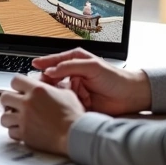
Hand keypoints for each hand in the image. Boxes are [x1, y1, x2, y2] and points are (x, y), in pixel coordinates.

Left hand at [0, 75, 85, 155]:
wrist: (76, 134)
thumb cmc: (74, 115)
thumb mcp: (66, 94)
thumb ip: (53, 88)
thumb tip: (49, 85)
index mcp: (37, 90)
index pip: (15, 80)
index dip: (17, 85)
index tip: (19, 90)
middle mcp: (28, 103)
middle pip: (4, 97)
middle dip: (8, 101)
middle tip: (14, 105)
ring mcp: (24, 119)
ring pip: (4, 117)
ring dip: (9, 118)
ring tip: (16, 119)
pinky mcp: (25, 134)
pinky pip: (10, 132)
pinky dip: (15, 132)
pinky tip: (22, 131)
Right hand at [33, 48, 150, 115]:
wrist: (130, 96)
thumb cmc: (115, 78)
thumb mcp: (92, 66)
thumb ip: (70, 67)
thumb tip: (51, 71)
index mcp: (76, 61)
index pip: (55, 61)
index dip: (45, 63)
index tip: (35, 65)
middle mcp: (73, 74)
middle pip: (53, 77)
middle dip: (48, 81)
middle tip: (43, 84)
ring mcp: (75, 89)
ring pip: (58, 91)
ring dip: (57, 93)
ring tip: (59, 94)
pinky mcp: (78, 102)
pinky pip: (66, 102)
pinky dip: (65, 103)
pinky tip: (68, 103)